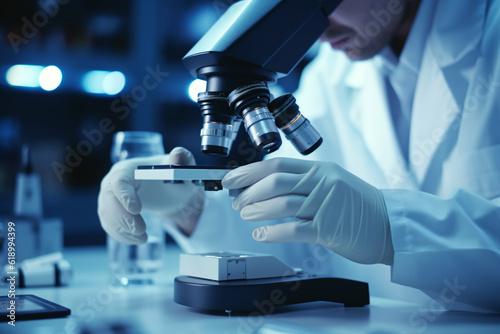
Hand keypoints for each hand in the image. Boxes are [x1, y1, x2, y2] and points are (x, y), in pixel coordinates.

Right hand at [98, 147, 203, 243]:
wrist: (168, 190)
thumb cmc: (173, 176)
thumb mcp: (181, 170)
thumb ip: (182, 161)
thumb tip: (179, 154)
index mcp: (129, 168)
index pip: (120, 180)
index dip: (125, 195)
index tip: (137, 210)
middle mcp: (113, 181)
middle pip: (109, 199)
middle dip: (123, 217)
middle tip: (142, 230)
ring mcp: (109, 197)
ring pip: (107, 214)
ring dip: (123, 229)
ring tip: (144, 237)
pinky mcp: (110, 211)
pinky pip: (109, 224)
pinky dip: (121, 235)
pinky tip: (137, 239)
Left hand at [222, 158, 393, 264]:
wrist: (389, 225)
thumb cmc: (359, 206)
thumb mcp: (333, 183)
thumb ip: (304, 184)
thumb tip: (266, 189)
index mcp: (320, 170)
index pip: (277, 165)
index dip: (249, 171)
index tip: (231, 178)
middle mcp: (322, 183)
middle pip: (275, 182)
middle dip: (249, 192)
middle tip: (235, 201)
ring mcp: (326, 205)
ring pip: (282, 204)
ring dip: (257, 210)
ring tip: (245, 214)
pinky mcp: (329, 228)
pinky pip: (293, 229)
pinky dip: (272, 232)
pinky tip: (261, 235)